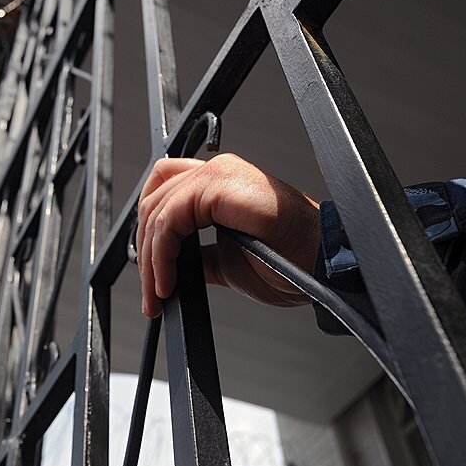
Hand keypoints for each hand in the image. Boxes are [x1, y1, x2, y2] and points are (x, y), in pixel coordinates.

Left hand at [136, 154, 320, 316]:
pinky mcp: (219, 185)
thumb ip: (199, 255)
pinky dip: (161, 256)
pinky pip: (170, 220)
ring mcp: (218, 173)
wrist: (321, 267)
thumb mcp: (228, 261)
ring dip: (151, 261)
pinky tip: (168, 282)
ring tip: (158, 295)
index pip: (163, 189)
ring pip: (156, 212)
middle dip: (144, 252)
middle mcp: (217, 170)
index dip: (147, 231)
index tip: (151, 273)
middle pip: (153, 199)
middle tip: (150, 294)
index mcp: (220, 183)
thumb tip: (172, 267)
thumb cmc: (290, 262)